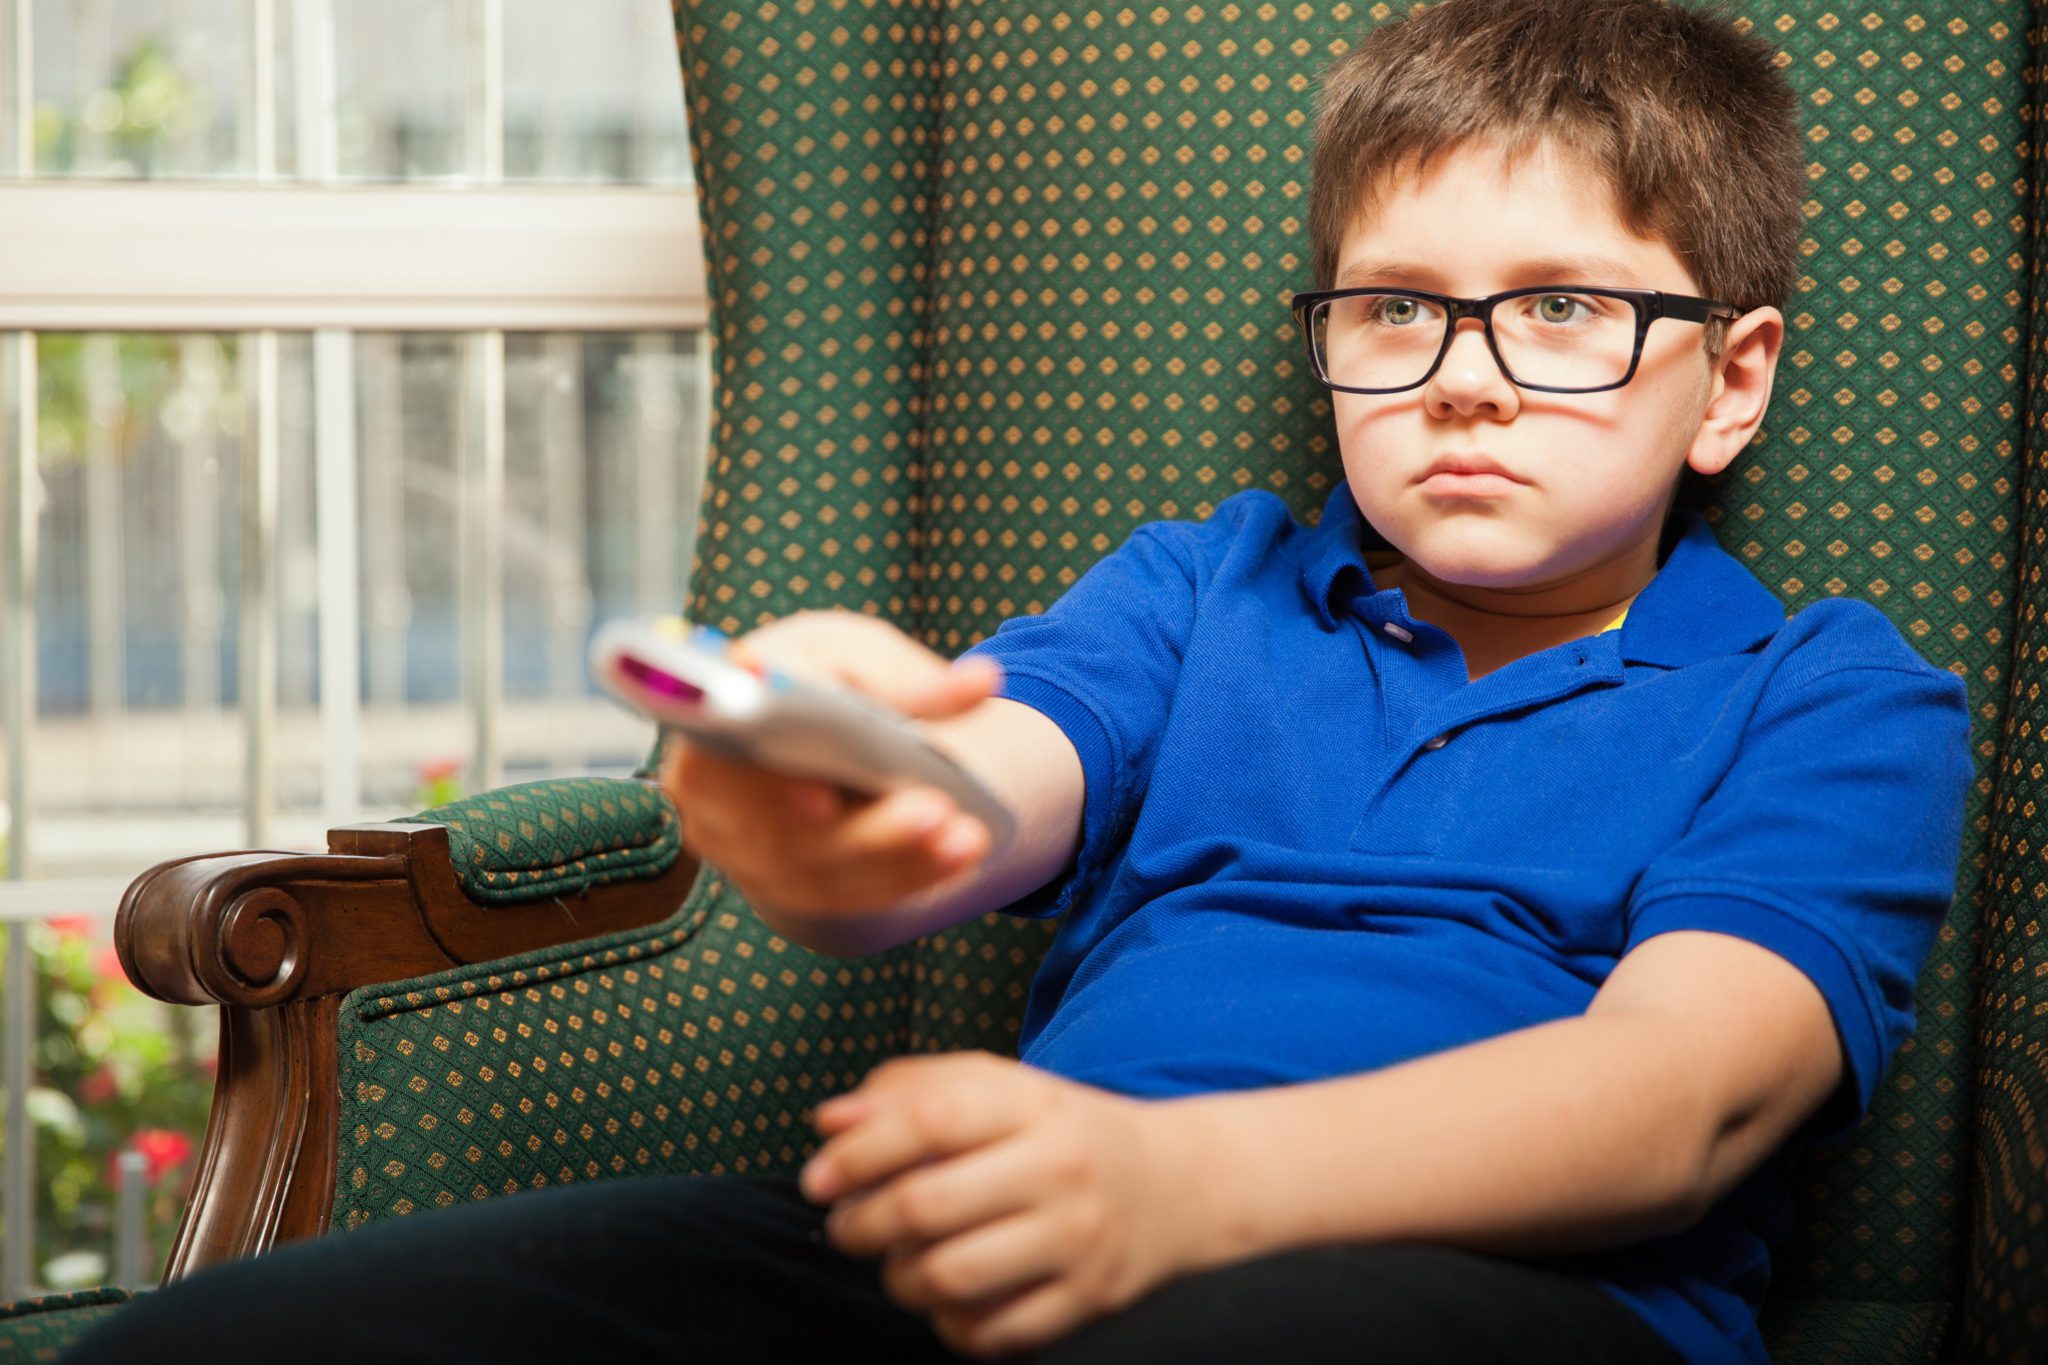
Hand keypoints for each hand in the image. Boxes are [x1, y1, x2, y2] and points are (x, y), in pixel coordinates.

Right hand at [658, 609, 1003, 922]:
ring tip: (965, 837)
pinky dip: (909, 875)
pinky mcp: (783, 884)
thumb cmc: (821, 677)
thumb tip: (982, 681)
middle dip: (864, 830)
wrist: (805, 734)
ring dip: (899, 857)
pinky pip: (847, 893)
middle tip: (934, 810)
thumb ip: (907, 677)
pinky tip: (959, 855)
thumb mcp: (855, 655)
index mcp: (705, 720)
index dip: (762, 782)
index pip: (721, 756)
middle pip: (781, 828)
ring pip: (819, 869)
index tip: (818, 795)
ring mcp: (742, 850)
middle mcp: (708, 795)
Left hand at [799, 1052, 1213, 1359]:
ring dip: (899, 1279)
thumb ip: (912, 1089)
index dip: (858, 1152)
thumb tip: (830, 1122)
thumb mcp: (1002, 1088)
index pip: (929, 1120)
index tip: (818, 1177)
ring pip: (950, 1277)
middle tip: (847, 1226)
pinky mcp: (1087, 1300)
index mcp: (1033, 1105)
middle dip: (862, 1224)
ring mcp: (1077, 1240)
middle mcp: (1059, 1169)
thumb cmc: (1062, 1133)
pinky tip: (949, 1298)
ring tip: (898, 1263)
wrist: (1179, 1185)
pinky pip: (990, 1333)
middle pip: (928, 1204)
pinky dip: (949, 1323)